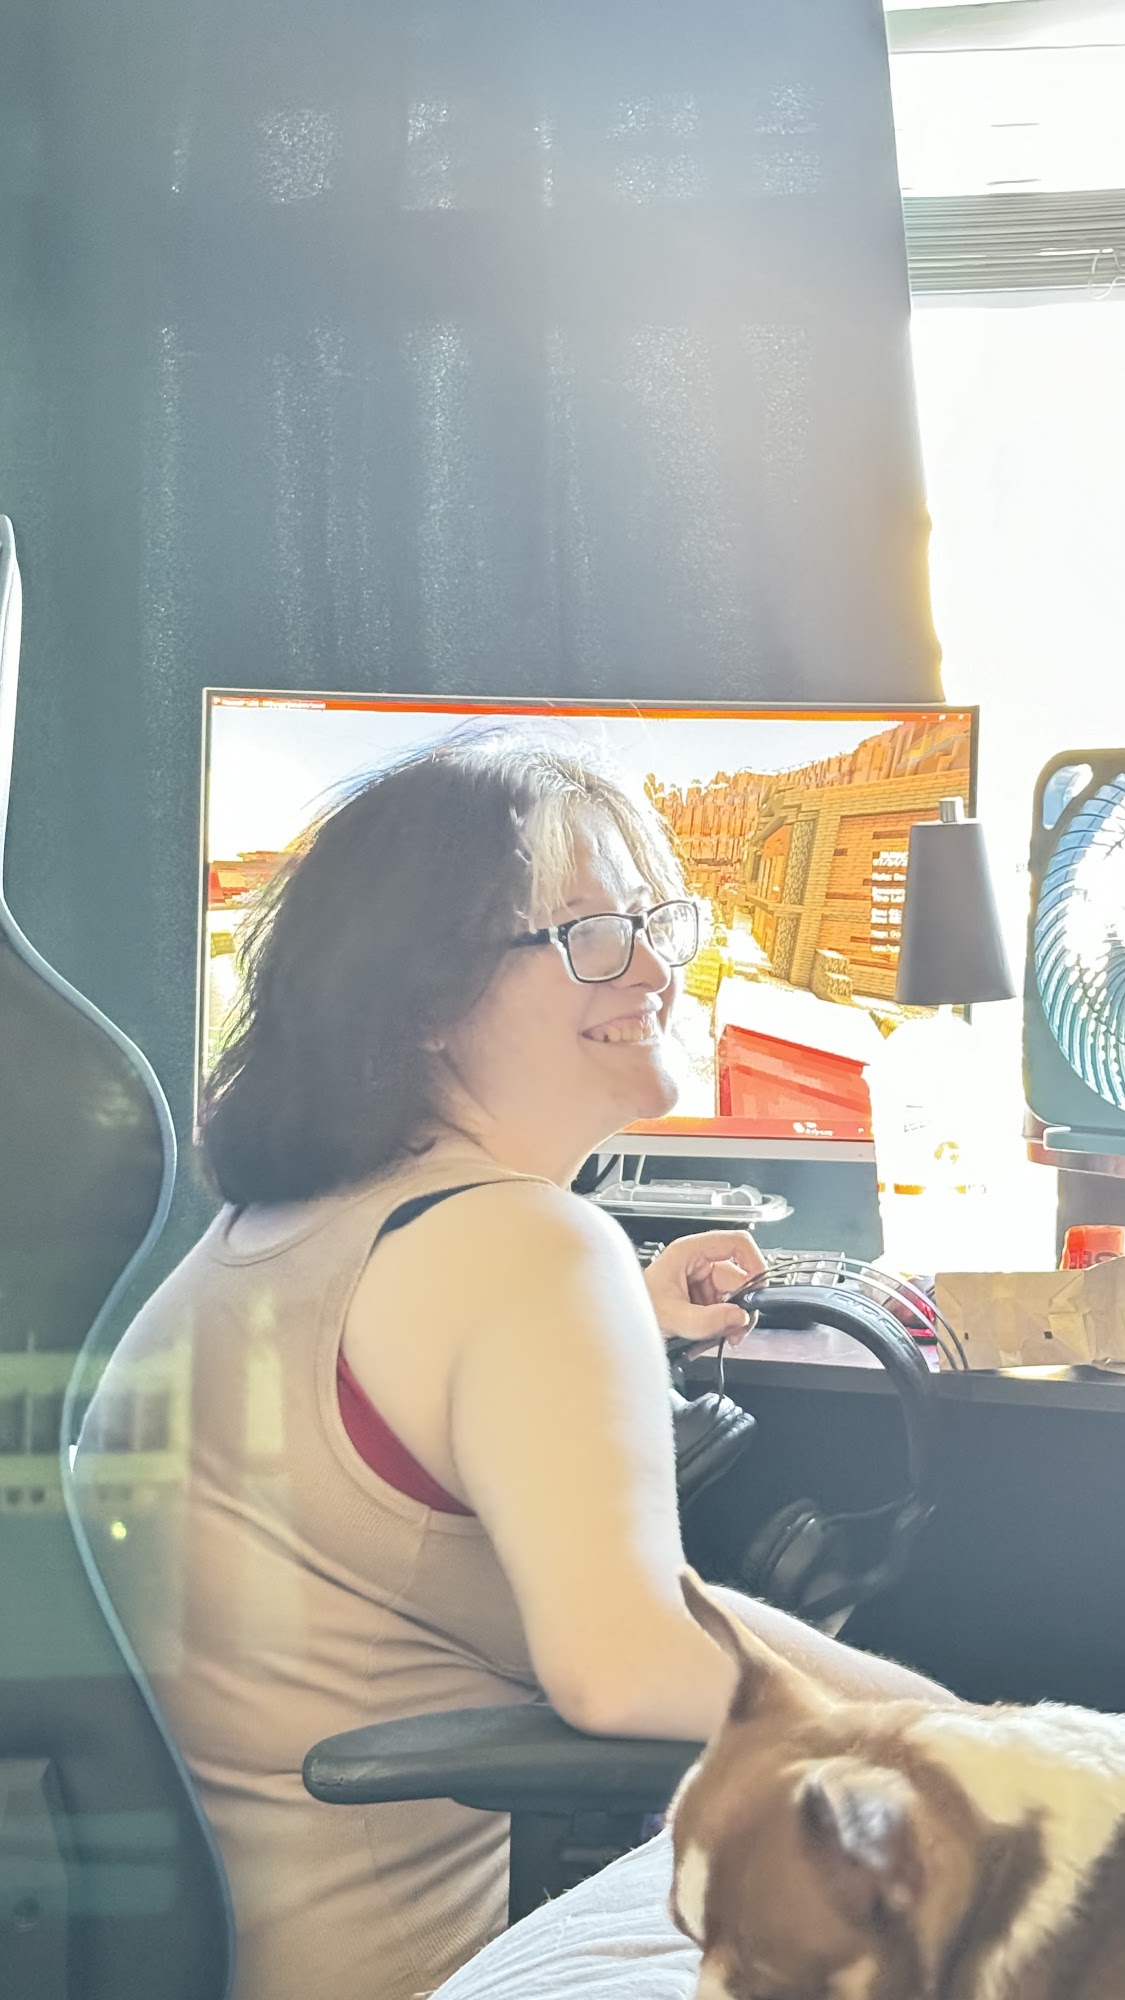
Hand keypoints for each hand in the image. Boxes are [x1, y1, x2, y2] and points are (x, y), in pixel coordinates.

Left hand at [643, 1230, 766, 1352]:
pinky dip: (723, 1325)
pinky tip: (713, 1336)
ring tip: (722, 1336)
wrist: (620, 1325)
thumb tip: (738, 1317)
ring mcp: (701, 1281)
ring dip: (732, 1319)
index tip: (759, 1287)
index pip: (736, 1243)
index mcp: (690, 1252)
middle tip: (739, 1329)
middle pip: (739, 1277)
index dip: (754, 1261)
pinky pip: (724, 1309)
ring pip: (734, 1297)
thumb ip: (706, 1319)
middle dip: (741, 1306)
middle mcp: (698, 1263)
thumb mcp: (671, 1315)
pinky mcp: (701, 1299)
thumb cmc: (633, 1307)